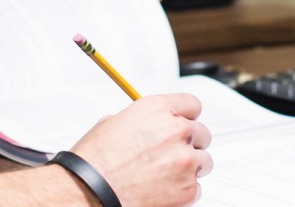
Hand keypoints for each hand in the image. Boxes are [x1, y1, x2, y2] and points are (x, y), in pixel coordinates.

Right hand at [69, 94, 212, 206]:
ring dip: (189, 166)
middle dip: (188, 143)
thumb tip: (150, 123)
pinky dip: (183, 190)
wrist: (90, 191)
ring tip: (164, 173)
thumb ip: (141, 119)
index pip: (192, 104)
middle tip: (170, 153)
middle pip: (202, 133)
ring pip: (204, 161)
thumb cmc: (96, 160)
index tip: (184, 123)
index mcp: (157, 109)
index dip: (186, 116)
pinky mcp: (188, 188)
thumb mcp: (113, 122)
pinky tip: (161, 189)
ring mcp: (185, 160)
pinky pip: (197, 187)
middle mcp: (176, 130)